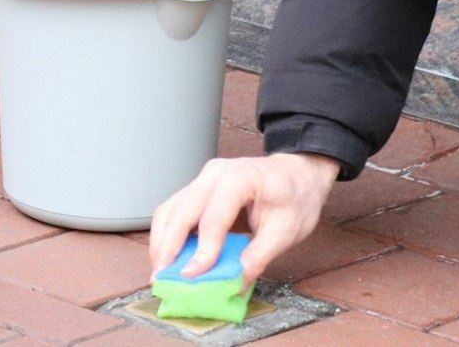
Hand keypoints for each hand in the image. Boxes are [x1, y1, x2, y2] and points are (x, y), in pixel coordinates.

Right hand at [148, 153, 339, 287]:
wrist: (297, 173)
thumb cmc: (295, 196)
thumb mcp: (287, 231)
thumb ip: (258, 257)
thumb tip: (234, 284)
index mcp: (241, 178)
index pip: (213, 218)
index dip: (202, 250)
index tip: (191, 276)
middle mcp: (215, 173)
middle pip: (181, 211)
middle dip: (168, 247)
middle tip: (162, 279)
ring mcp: (203, 178)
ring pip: (170, 209)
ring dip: (161, 242)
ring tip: (160, 272)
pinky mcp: (197, 188)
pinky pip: (174, 209)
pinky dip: (167, 234)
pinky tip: (168, 257)